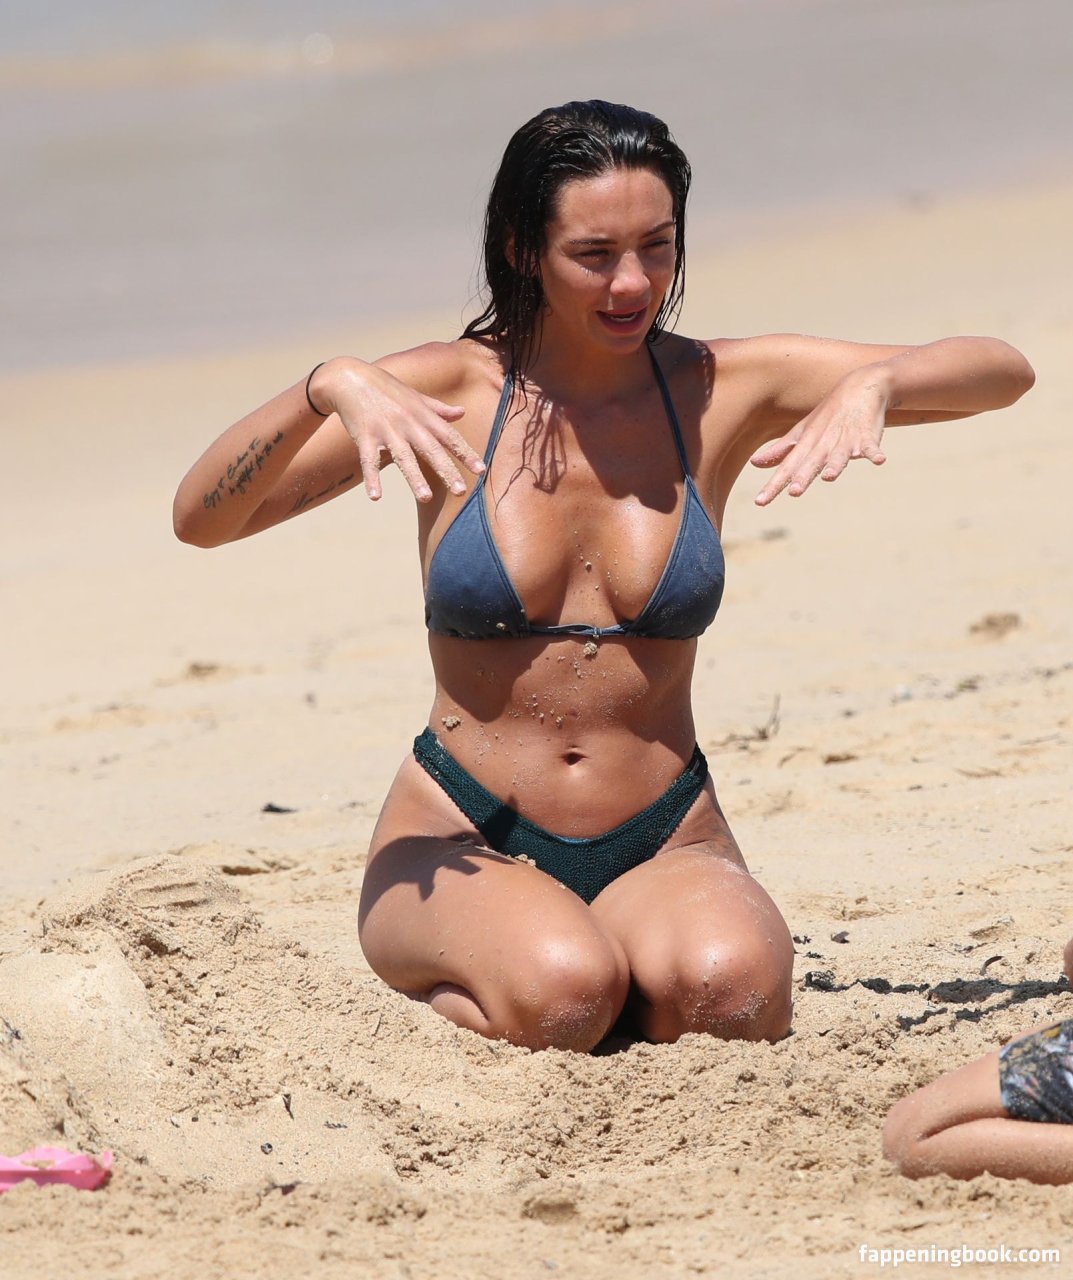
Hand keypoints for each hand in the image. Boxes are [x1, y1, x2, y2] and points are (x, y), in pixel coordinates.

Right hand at [312, 358, 483, 501]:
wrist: (349, 378)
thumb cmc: (386, 389)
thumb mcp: (415, 397)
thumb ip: (439, 409)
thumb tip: (462, 412)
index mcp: (422, 415)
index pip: (449, 436)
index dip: (466, 453)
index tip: (481, 471)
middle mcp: (408, 423)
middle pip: (431, 449)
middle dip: (446, 470)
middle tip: (461, 492)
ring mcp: (386, 429)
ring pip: (403, 456)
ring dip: (414, 478)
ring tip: (426, 498)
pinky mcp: (364, 435)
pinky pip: (369, 460)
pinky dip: (372, 478)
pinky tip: (375, 497)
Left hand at [750, 370, 888, 505]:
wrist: (859, 386)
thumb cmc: (827, 415)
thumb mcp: (802, 432)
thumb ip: (781, 451)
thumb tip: (754, 463)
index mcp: (806, 444)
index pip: (787, 467)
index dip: (774, 485)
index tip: (760, 502)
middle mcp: (823, 443)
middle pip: (811, 462)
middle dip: (803, 476)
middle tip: (794, 492)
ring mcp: (845, 439)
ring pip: (839, 454)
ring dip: (835, 464)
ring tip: (830, 476)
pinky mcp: (867, 435)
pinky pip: (871, 445)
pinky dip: (874, 452)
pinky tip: (879, 460)